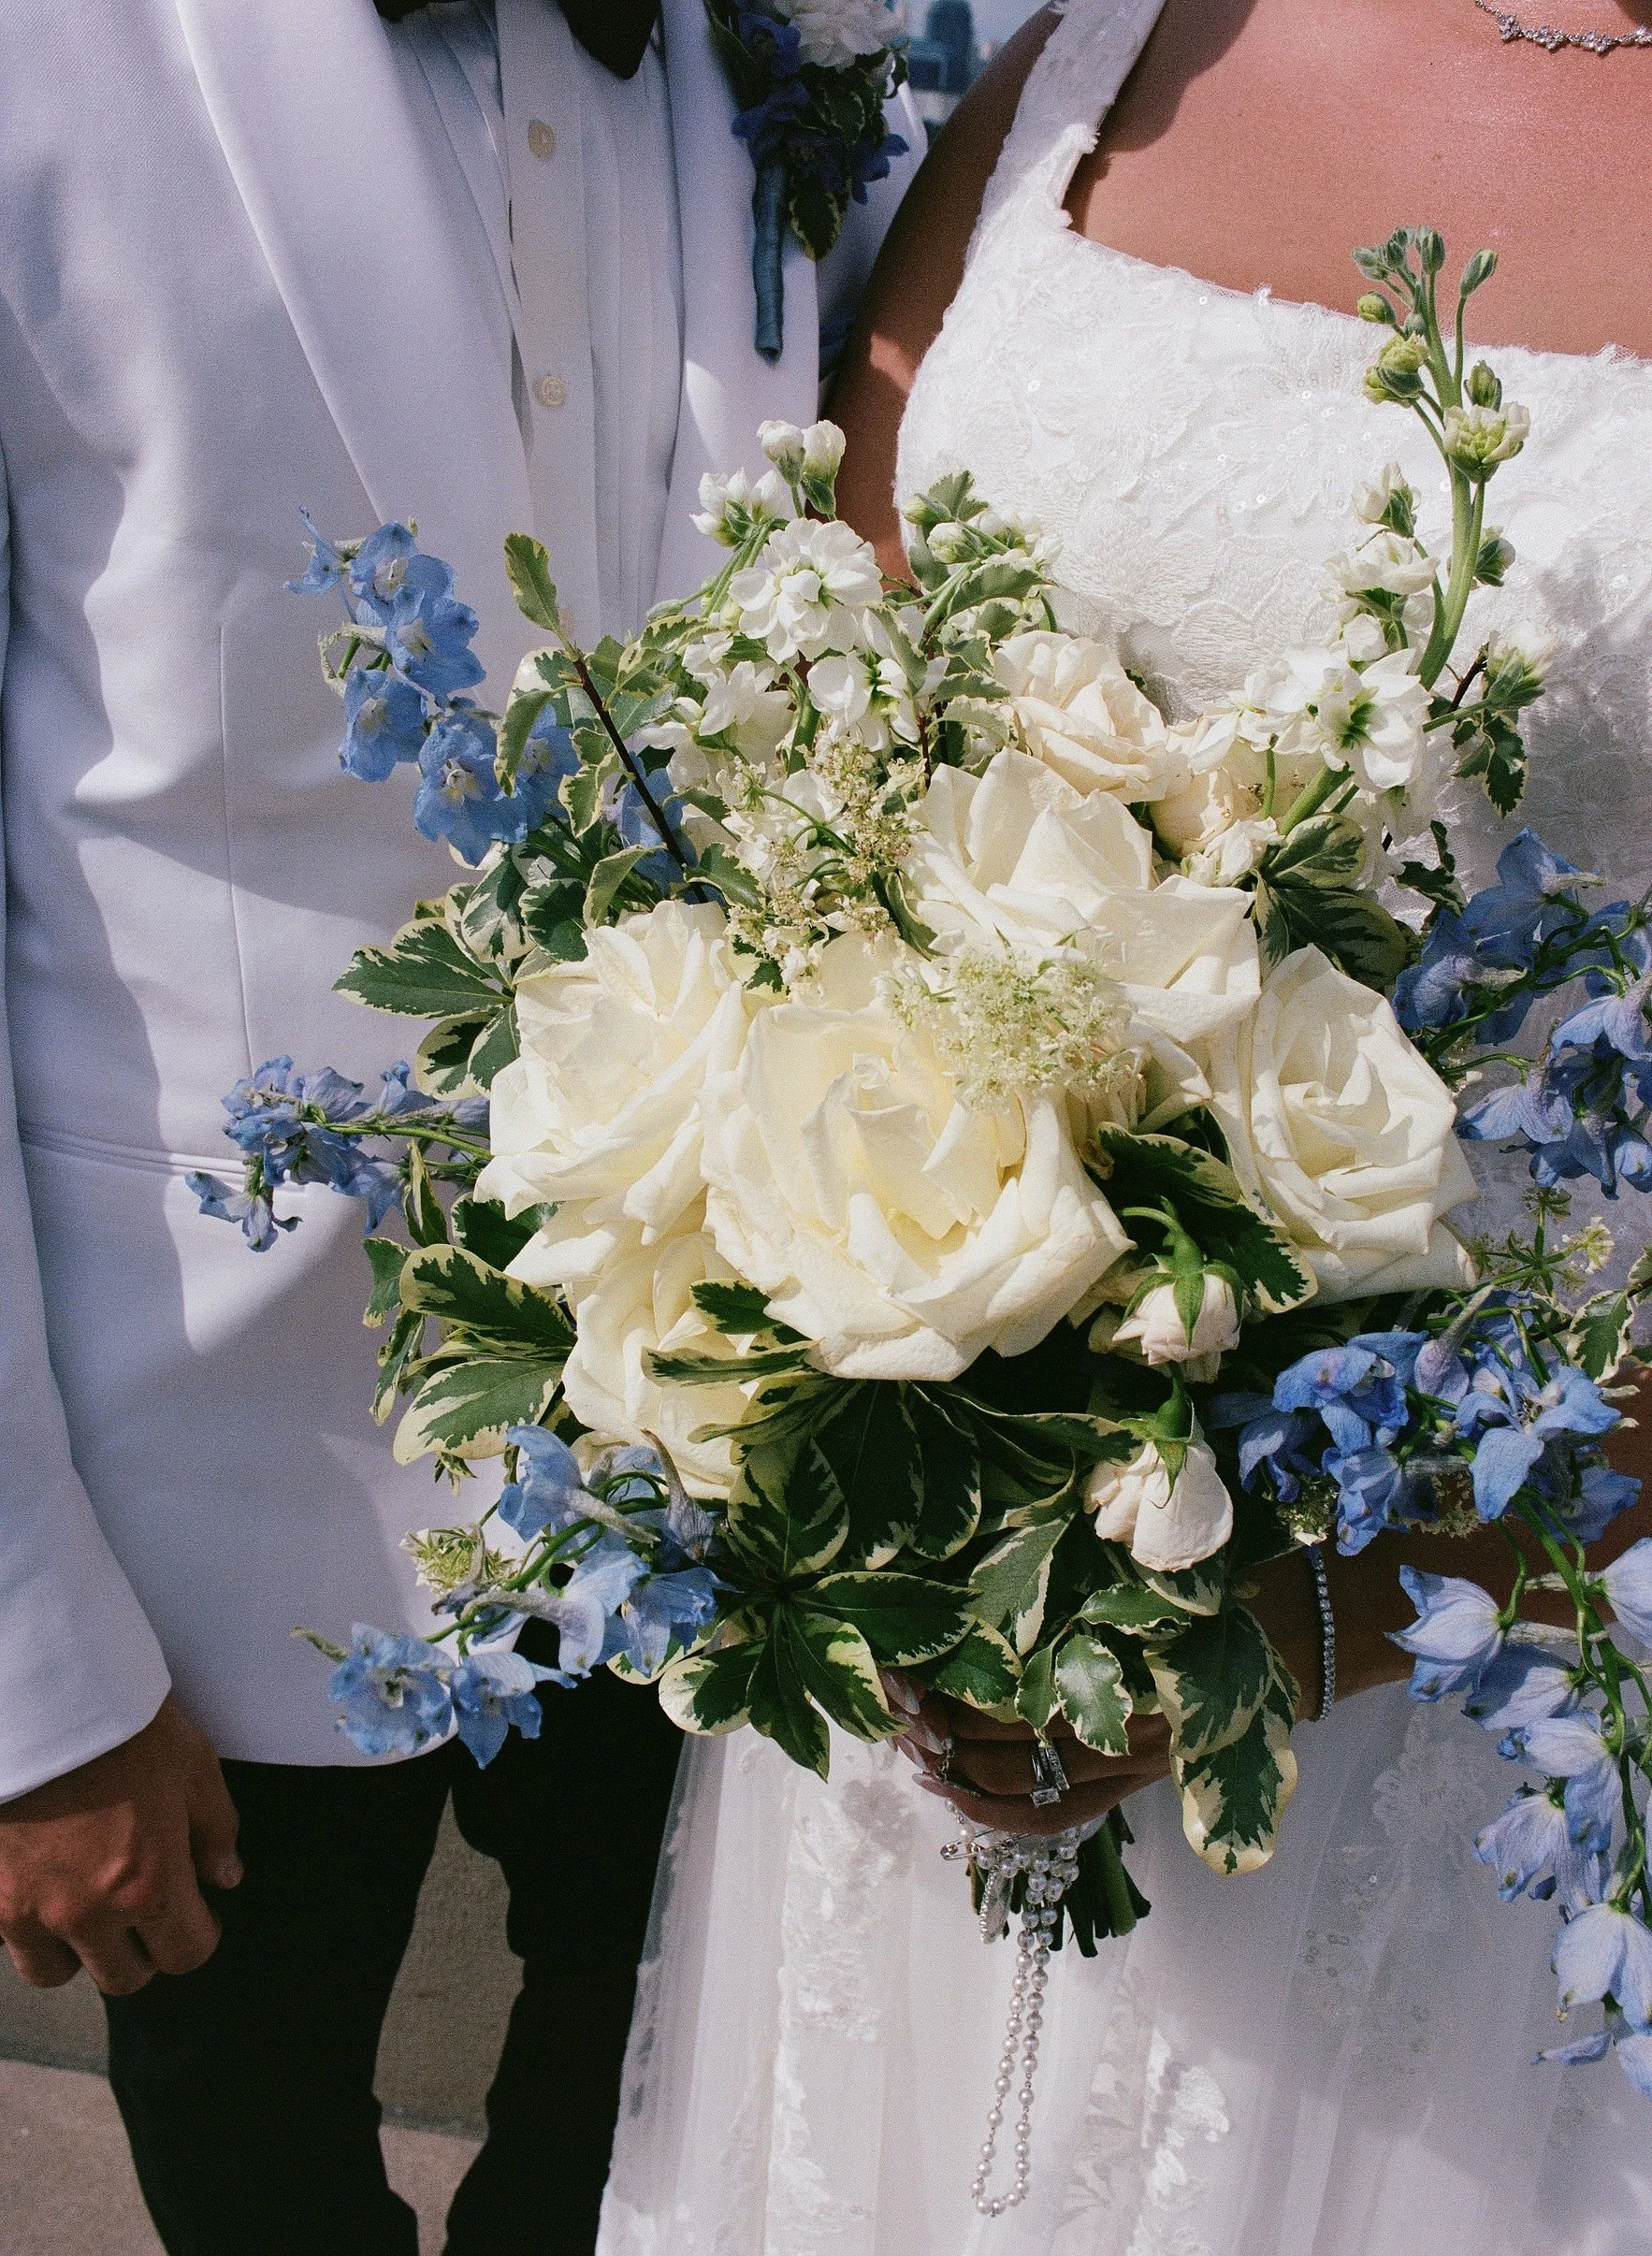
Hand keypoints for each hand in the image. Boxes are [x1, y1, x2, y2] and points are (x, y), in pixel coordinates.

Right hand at [0, 1697, 241, 1994]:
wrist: (42, 1700)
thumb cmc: (122, 1727)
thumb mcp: (193, 1766)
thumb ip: (215, 1831)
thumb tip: (225, 1878)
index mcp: (147, 1886)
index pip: (185, 1955)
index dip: (199, 1935)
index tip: (197, 1914)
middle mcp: (85, 1913)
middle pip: (122, 1977)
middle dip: (143, 1949)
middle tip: (146, 1909)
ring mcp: (26, 1909)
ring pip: (56, 1971)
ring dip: (78, 1948)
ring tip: (89, 1902)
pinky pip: (8, 1940)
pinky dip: (29, 1924)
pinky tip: (45, 1882)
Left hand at [882, 1542, 1342, 1838]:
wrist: (1304, 1618)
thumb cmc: (1216, 1569)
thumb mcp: (1139, 1554)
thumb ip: (1070, 1563)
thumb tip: (974, 1560)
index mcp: (1123, 1647)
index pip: (1013, 1680)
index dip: (951, 1680)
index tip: (901, 1665)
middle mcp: (1128, 1712)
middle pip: (1009, 1734)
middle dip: (941, 1725)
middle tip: (892, 1707)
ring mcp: (1135, 1755)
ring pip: (1027, 1784)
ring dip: (961, 1772)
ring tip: (913, 1751)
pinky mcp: (1142, 1780)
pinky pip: (1061, 1814)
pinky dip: (1002, 1813)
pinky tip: (958, 1794)